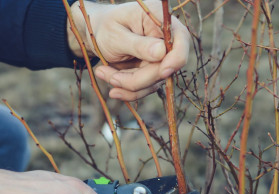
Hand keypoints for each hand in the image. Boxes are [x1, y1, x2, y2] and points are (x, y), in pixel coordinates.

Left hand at [68, 0, 189, 100]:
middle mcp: (166, 39)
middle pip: (164, 68)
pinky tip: (110, 81)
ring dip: (126, 84)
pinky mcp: (154, 72)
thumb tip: (162, 52)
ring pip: (153, 82)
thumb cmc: (105, 27)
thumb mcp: (116, 34)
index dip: (176, 58)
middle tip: (106, 75)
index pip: (181, 39)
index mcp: (160, 19)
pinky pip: (145, 88)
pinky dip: (126, 89)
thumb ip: (138, 44)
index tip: (162, 71)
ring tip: (102, 72)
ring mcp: (162, 58)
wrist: (97, 34)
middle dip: (136, 78)